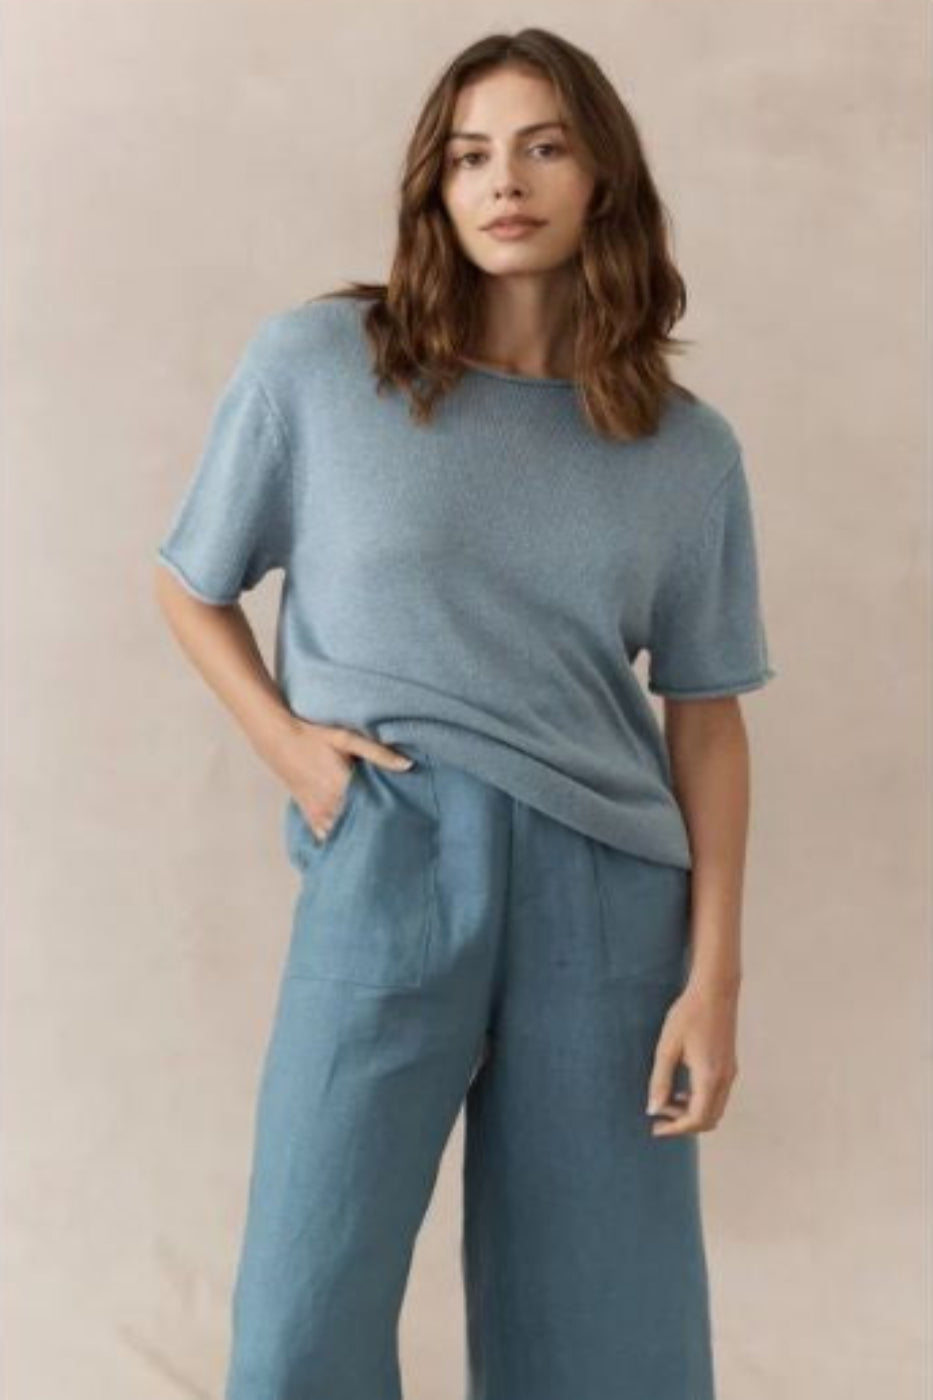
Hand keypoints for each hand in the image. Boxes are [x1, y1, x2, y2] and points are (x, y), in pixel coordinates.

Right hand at [264, 719, 414, 843]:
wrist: (280, 740)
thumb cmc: (316, 737)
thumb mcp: (347, 739)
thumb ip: (378, 753)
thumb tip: (408, 765)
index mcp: (344, 786)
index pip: (375, 810)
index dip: (392, 816)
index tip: (407, 818)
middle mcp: (331, 805)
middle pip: (362, 826)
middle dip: (379, 828)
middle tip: (399, 829)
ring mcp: (319, 813)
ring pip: (344, 834)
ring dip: (359, 835)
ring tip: (379, 836)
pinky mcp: (310, 815)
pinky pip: (326, 836)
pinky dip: (339, 837)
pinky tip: (352, 839)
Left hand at [645, 979, 739, 1136]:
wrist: (715, 991)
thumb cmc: (688, 1015)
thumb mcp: (667, 1048)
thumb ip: (660, 1081)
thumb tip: (652, 1110)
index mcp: (709, 1077)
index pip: (696, 1119)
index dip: (675, 1128)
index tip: (654, 1127)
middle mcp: (725, 1079)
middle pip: (709, 1120)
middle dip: (683, 1124)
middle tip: (658, 1116)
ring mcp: (730, 1073)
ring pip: (714, 1109)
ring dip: (692, 1113)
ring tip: (666, 1101)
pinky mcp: (729, 1066)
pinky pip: (717, 1096)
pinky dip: (700, 1101)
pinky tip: (681, 1089)